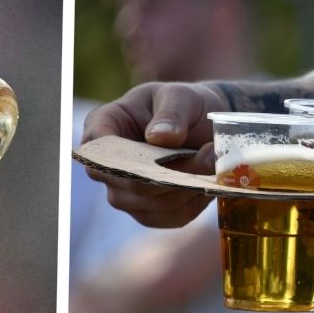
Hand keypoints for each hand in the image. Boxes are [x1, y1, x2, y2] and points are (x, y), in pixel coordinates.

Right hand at [78, 82, 228, 227]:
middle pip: (133, 185)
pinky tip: (208, 180)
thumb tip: (159, 137)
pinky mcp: (148, 212)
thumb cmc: (182, 104)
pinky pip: (175, 216)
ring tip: (214, 162)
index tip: (165, 147)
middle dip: (177, 172)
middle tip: (211, 153)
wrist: (201, 123)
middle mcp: (106, 166)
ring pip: (157, 204)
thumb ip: (171, 112)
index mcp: (102, 127)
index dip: (126, 158)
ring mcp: (124, 193)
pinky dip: (197, 200)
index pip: (99, 151)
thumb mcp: (180, 95)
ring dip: (192, 186)